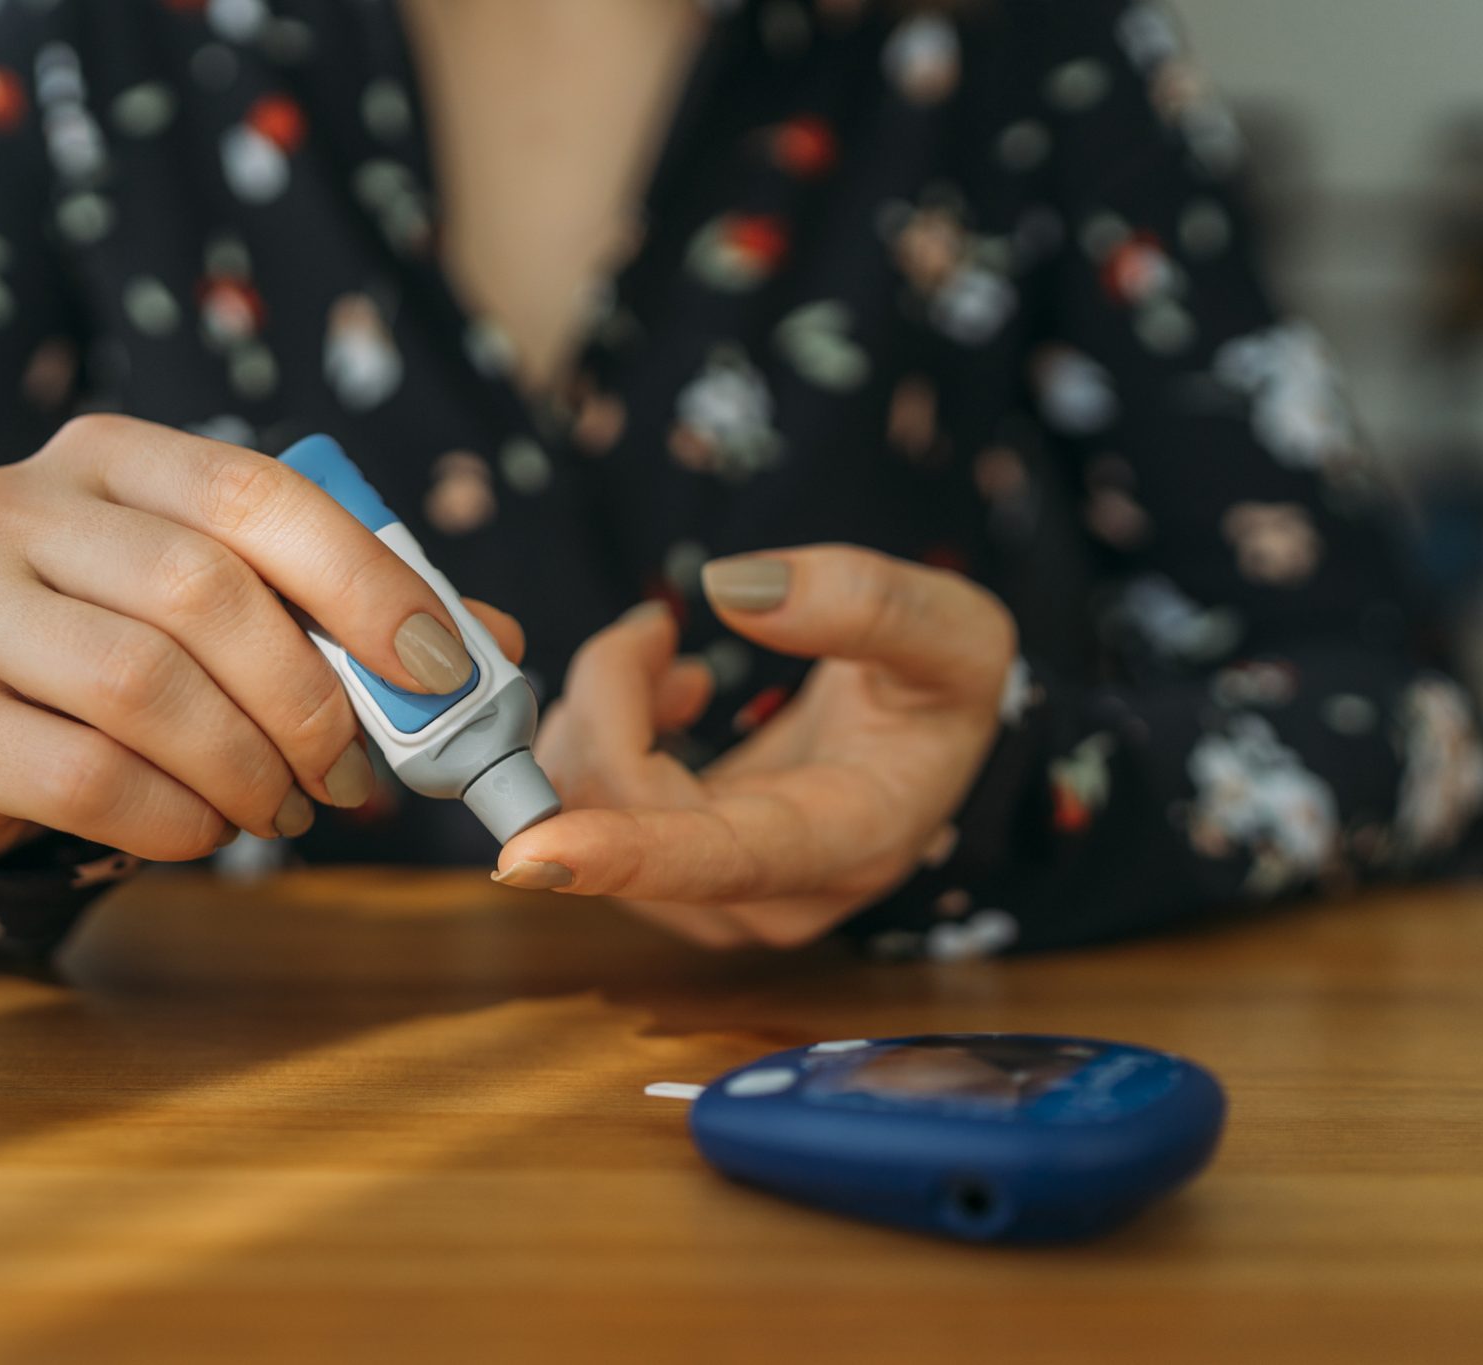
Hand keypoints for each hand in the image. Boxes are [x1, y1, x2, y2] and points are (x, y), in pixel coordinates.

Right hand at [0, 415, 522, 861]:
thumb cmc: (119, 656)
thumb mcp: (224, 610)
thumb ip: (343, 613)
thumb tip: (492, 645)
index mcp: (108, 457)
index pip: (255, 492)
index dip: (362, 579)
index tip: (438, 667)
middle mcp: (15, 508)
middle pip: (201, 592)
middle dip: (309, 700)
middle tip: (353, 774)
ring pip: (142, 688)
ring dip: (247, 769)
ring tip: (284, 811)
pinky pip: (87, 777)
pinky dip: (177, 819)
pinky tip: (206, 830)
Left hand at [494, 545, 1014, 948]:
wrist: (930, 735)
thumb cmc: (946, 688)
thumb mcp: (955, 630)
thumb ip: (866, 602)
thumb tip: (732, 589)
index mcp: (846, 842)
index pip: (720, 862)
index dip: (622, 855)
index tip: (528, 853)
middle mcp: (770, 893)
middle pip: (625, 812)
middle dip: (606, 699)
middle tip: (654, 629)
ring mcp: (713, 894)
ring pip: (587, 810)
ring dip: (598, 710)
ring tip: (662, 652)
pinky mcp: (673, 872)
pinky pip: (588, 808)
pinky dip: (599, 730)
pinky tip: (660, 693)